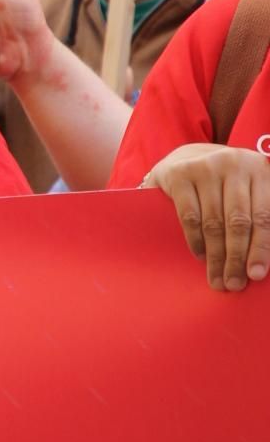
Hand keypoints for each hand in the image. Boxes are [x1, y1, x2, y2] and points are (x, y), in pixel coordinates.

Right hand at [142, 144, 269, 291]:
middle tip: (234, 284)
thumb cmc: (228, 185)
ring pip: (213, 222)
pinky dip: (196, 241)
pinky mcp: (180, 174)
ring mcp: (206, 166)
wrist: (189, 157)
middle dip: (236, 257)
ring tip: (217, 279)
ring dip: (216, 256)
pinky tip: (201, 256)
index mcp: (260, 169)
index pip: (264, 216)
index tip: (256, 275)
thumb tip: (262, 262)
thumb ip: (261, 217)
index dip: (261, 248)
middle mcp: (235, 163)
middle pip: (238, 221)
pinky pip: (190, 216)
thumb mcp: (252, 192)